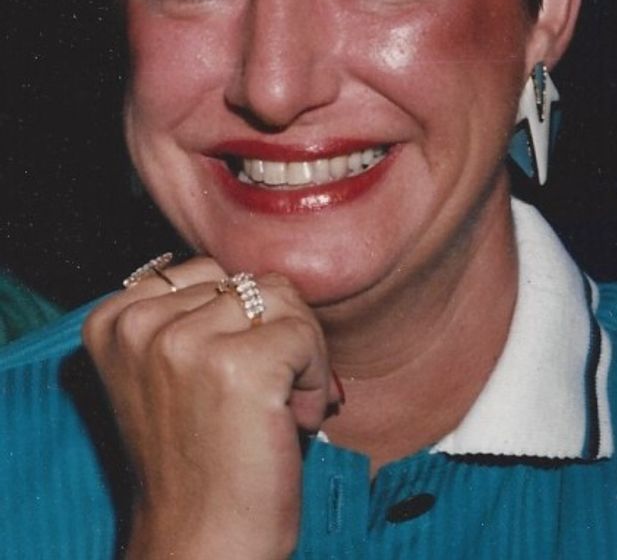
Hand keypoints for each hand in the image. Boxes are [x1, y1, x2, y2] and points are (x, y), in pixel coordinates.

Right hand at [83, 258, 338, 559]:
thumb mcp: (171, 372)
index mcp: (113, 320)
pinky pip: (305, 335)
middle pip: (248, 281)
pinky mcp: (238, 365)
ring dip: (298, 354)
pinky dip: (315, 376)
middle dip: (272, 334)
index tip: (231, 377)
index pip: (209, 271)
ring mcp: (185, 342)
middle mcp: (140, 323)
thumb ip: (195, 315)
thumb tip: (274, 279)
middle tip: (265, 396)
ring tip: (279, 407)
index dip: (238, 322)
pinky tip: (292, 420)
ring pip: (283, 300)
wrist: (198, 546)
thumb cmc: (197, 461)